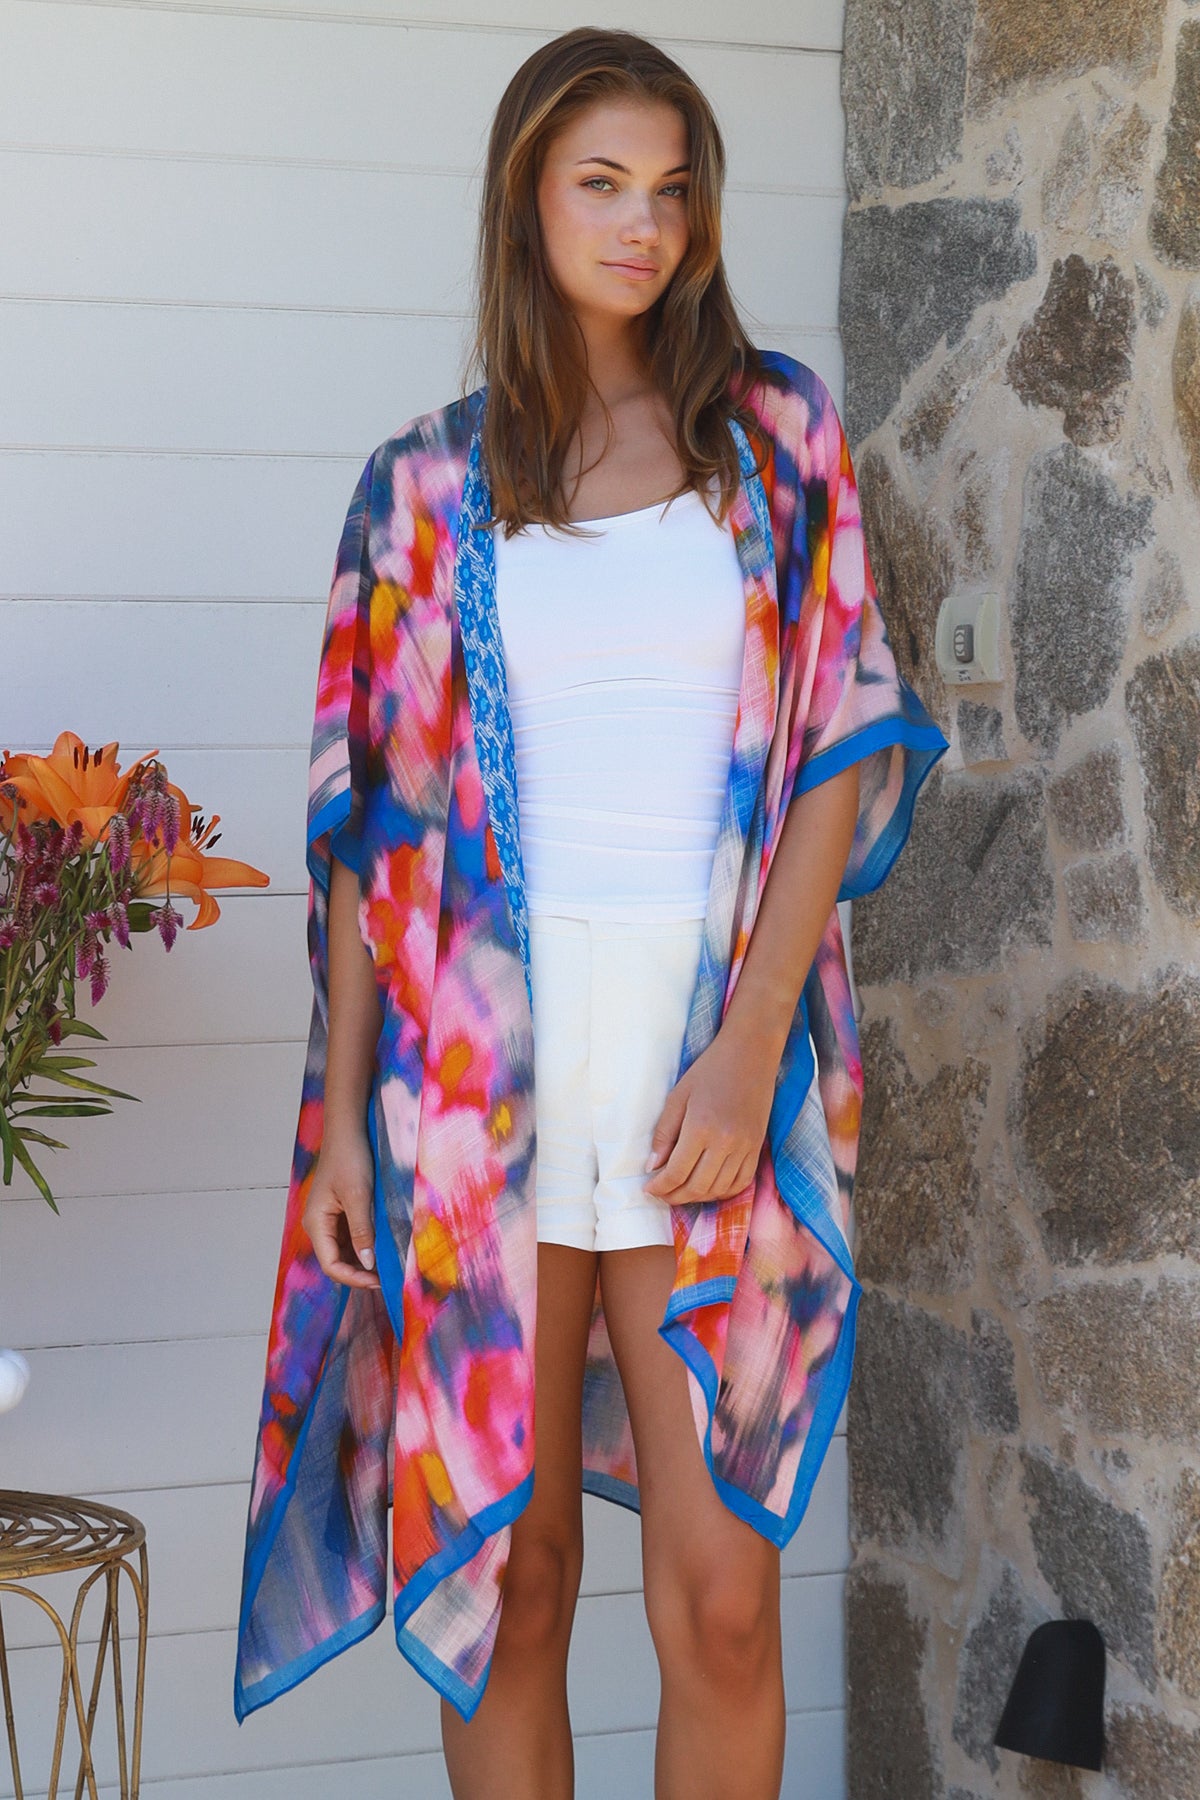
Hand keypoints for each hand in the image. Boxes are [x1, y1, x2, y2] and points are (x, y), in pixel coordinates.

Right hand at [303, 1127, 380, 1287]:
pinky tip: (382, 1248)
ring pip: (344, 1251)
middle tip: (387, 1278)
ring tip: (387, 1267)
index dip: (353, 1278)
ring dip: (363, 1261)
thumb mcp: (358, 1196)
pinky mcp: (340, 1212)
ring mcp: (329, 1219)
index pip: (331, 1264)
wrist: (348, 1131)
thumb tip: (367, 1263)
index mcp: (316, 1223)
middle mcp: (319, 1225)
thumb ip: (362, 1231)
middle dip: (359, 1273)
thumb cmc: (349, 1158)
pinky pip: (350, 1237)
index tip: (379, 1281)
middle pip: (336, 1261)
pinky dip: (365, 1246)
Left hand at [642, 1023, 777, 1205]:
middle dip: (675, 1196)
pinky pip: (741, 1182)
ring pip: (719, 1189)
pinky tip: (709, 1187)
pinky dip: (723, 1191)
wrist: (750, 1054)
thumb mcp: (678, 1096)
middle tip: (661, 1193)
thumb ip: (664, 1133)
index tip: (649, 1188)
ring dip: (698, 1197)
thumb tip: (653, 1166)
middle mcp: (725, 1143)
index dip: (660, 1186)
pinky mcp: (757, 1147)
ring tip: (681, 1191)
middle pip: (697, 1187)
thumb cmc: (709, 1070)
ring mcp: (745, 1147)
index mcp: (701, 1128)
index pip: (677, 1173)